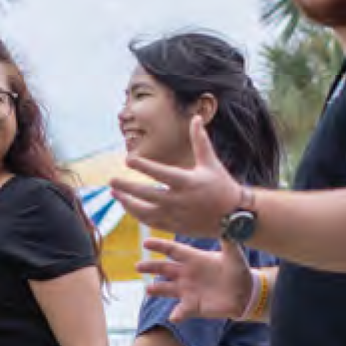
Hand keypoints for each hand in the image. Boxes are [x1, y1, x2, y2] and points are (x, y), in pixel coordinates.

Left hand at [108, 113, 239, 235]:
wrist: (234, 217)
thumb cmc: (222, 186)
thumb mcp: (211, 163)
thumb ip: (200, 141)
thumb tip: (196, 117)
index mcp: (188, 182)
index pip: (161, 173)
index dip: (144, 166)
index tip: (128, 160)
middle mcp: (180, 201)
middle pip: (147, 195)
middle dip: (127, 188)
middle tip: (111, 181)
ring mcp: (177, 216)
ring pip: (146, 212)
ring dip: (128, 204)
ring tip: (115, 194)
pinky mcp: (176, 227)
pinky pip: (152, 223)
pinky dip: (138, 215)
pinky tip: (129, 207)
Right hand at [139, 236, 253, 318]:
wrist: (245, 292)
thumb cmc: (238, 270)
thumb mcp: (234, 254)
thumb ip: (229, 241)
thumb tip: (228, 223)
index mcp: (194, 258)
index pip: (172, 250)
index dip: (159, 246)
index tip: (146, 242)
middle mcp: (186, 274)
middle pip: (164, 268)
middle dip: (151, 267)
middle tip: (138, 266)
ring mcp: (188, 290)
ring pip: (166, 289)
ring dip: (157, 289)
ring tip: (149, 289)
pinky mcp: (193, 306)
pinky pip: (181, 311)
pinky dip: (176, 314)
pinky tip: (173, 316)